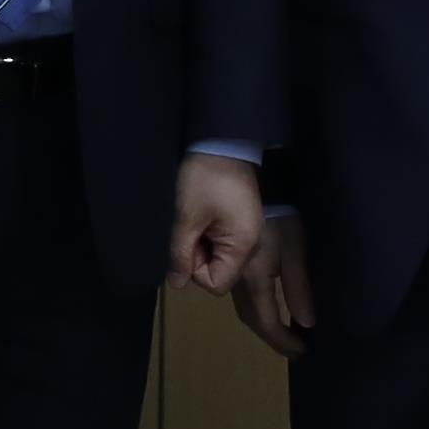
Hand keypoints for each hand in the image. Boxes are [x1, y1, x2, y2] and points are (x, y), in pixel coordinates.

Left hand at [170, 153, 266, 292]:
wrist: (223, 143)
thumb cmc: (205, 179)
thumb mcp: (187, 217)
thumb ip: (181, 253)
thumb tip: (176, 284)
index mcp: (243, 247)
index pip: (217, 284)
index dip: (195, 271)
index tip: (187, 245)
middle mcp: (251, 246)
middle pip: (219, 272)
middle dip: (197, 258)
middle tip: (190, 229)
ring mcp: (248, 234)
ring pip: (218, 258)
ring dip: (201, 246)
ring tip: (195, 220)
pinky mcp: (241, 224)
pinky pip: (222, 243)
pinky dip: (207, 235)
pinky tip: (202, 216)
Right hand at [231, 212, 313, 356]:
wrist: (236, 180)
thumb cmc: (274, 213)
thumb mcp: (293, 248)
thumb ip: (298, 287)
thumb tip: (306, 323)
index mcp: (254, 278)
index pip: (265, 322)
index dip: (282, 341)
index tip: (301, 353)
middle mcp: (237, 279)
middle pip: (250, 318)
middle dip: (271, 337)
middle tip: (292, 349)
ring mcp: (228, 268)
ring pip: (241, 306)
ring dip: (261, 323)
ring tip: (282, 332)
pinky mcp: (225, 257)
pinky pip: (236, 292)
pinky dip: (253, 307)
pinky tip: (265, 305)